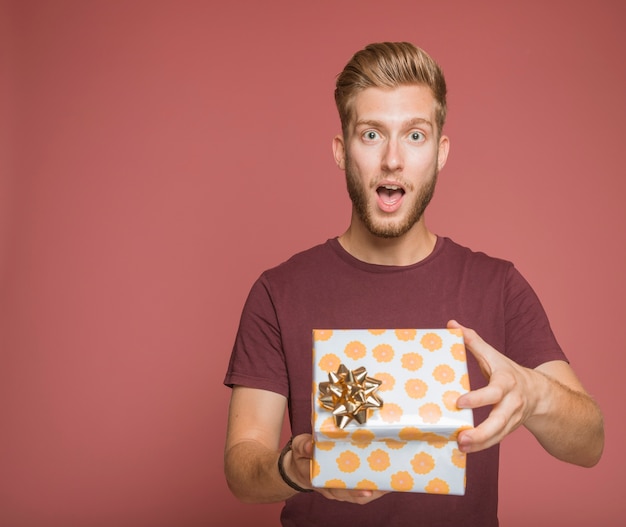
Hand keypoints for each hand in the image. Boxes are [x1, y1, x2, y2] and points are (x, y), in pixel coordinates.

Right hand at [289, 434, 387, 504]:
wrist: (298, 466)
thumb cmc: (301, 455)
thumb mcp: (299, 446)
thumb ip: (303, 446)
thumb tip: (310, 445)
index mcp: (317, 478)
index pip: (334, 487)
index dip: (351, 490)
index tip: (366, 490)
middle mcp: (329, 488)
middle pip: (351, 494)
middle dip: (369, 491)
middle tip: (387, 484)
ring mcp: (337, 490)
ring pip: (357, 496)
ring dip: (374, 491)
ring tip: (392, 483)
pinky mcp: (344, 488)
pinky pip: (360, 493)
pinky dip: (373, 490)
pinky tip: (386, 482)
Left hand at [447, 320, 540, 453]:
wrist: (539, 393)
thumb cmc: (508, 371)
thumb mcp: (493, 355)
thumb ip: (473, 341)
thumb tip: (452, 324)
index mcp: (506, 383)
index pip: (493, 392)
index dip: (477, 398)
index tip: (459, 402)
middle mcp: (512, 403)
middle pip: (498, 420)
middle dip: (481, 431)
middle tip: (462, 437)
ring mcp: (512, 419)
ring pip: (498, 434)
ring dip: (480, 443)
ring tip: (461, 446)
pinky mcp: (508, 429)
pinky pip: (495, 440)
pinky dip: (482, 446)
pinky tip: (465, 449)